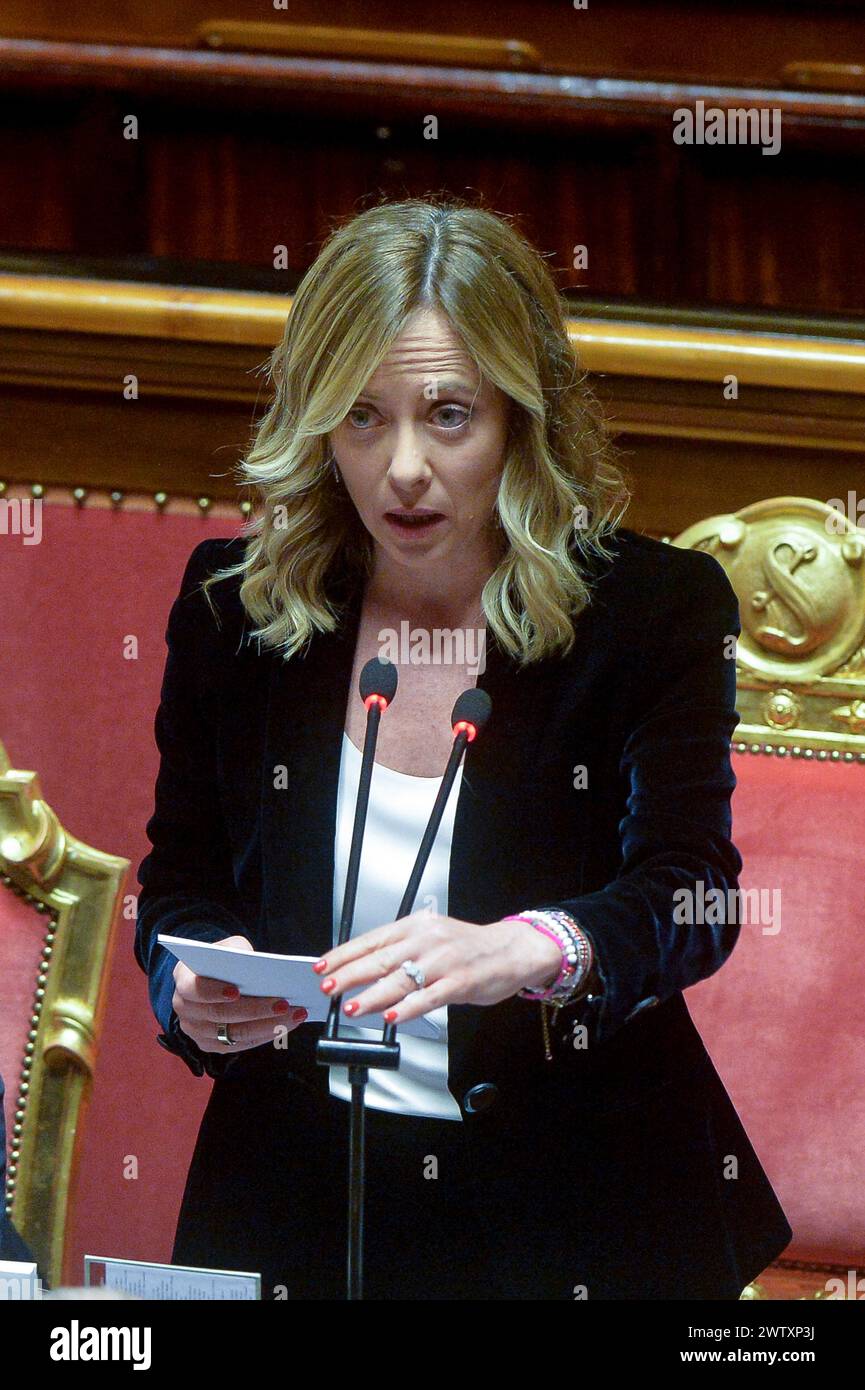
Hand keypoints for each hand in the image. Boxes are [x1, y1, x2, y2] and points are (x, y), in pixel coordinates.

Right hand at [172, 935, 307, 1052]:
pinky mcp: (211, 1045)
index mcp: (183, 980)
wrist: (211, 978)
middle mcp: (184, 1009)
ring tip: (295, 1015)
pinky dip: (265, 1035)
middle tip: (285, 1004)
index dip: (214, 992)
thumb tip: (258, 967)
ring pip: (233, 1035)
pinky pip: (240, 1045)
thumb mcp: (227, 947)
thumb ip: (238, 952)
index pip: (194, 989)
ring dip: (267, 1026)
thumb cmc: (222, 960)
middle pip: (219, 1015)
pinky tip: (286, 1026)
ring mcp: (196, 1031)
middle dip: (255, 1010)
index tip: (237, 991)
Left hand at [312, 911, 562, 1025]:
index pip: (372, 940)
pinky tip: (392, 1016)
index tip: (323, 967)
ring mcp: (444, 961)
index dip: (344, 954)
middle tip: (328, 987)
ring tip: (352, 1006)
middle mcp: (427, 940)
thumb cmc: (468, 947)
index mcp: (415, 927)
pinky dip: (408, 1008)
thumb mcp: (431, 936)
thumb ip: (401, 950)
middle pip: (381, 959)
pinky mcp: (460, 982)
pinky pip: (429, 997)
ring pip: (401, 980)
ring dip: (373, 995)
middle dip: (350, 974)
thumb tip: (363, 968)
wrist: (511, 949)